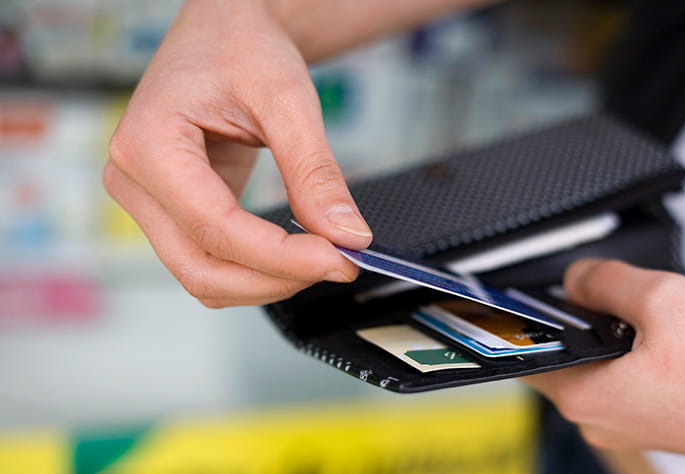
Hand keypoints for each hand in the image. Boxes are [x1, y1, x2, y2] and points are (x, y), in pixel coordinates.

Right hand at [103, 0, 369, 307]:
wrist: (225, 32)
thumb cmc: (240, 47)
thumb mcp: (287, 99)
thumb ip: (314, 172)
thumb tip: (346, 235)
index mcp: (148, 145)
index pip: (215, 228)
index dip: (281, 256)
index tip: (339, 259)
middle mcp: (135, 181)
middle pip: (202, 268)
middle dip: (276, 279)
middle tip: (341, 264)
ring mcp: (151, 202)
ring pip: (204, 276)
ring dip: (267, 281)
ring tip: (324, 256)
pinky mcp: (175, 212)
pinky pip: (212, 260)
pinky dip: (258, 268)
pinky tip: (298, 251)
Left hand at [524, 259, 684, 472]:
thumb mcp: (664, 298)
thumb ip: (604, 280)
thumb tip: (575, 278)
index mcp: (588, 395)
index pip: (523, 355)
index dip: (516, 318)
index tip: (511, 296)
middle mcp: (602, 419)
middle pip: (564, 355)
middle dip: (579, 317)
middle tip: (605, 289)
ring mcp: (632, 425)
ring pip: (599, 365)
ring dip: (613, 332)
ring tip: (650, 312)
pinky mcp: (659, 422)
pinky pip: (627, 379)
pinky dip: (636, 352)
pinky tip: (669, 336)